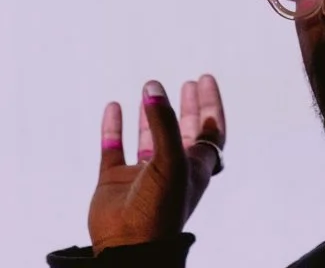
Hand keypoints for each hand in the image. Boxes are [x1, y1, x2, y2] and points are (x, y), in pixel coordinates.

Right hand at [87, 75, 226, 253]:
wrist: (128, 246)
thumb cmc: (160, 207)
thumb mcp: (172, 161)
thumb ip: (164, 123)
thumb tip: (153, 88)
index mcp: (194, 168)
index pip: (209, 131)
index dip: (210, 105)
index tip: (204, 79)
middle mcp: (170, 170)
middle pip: (183, 132)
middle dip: (187, 108)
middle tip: (187, 83)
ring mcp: (141, 176)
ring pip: (148, 139)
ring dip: (150, 116)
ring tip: (151, 88)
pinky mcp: (114, 181)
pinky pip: (113, 147)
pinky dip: (113, 127)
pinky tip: (114, 105)